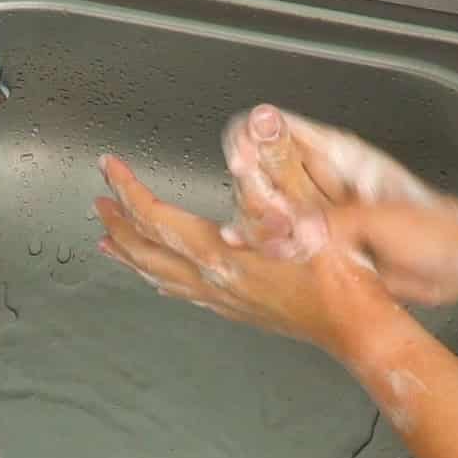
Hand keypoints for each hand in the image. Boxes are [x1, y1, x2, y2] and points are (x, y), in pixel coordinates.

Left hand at [93, 155, 402, 361]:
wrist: (358, 326)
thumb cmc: (340, 278)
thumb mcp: (309, 211)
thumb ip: (277, 170)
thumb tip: (256, 131)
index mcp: (222, 254)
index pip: (156, 217)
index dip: (128, 189)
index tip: (111, 168)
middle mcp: (215, 280)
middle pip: (147, 250)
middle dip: (118, 223)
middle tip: (99, 202)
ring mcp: (225, 299)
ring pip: (159, 276)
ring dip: (131, 255)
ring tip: (111, 242)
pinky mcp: (240, 310)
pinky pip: (184, 292)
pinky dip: (161, 278)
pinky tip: (164, 279)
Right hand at [221, 105, 457, 305]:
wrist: (455, 264)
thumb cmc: (436, 229)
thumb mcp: (386, 219)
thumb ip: (339, 223)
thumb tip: (297, 232)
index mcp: (339, 154)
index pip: (279, 127)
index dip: (254, 137)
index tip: (245, 161)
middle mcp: (321, 177)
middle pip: (263, 166)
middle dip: (253, 186)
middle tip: (263, 211)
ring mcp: (316, 209)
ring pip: (266, 203)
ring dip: (257, 219)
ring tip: (262, 238)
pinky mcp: (317, 241)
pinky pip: (280, 236)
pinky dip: (262, 242)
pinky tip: (244, 248)